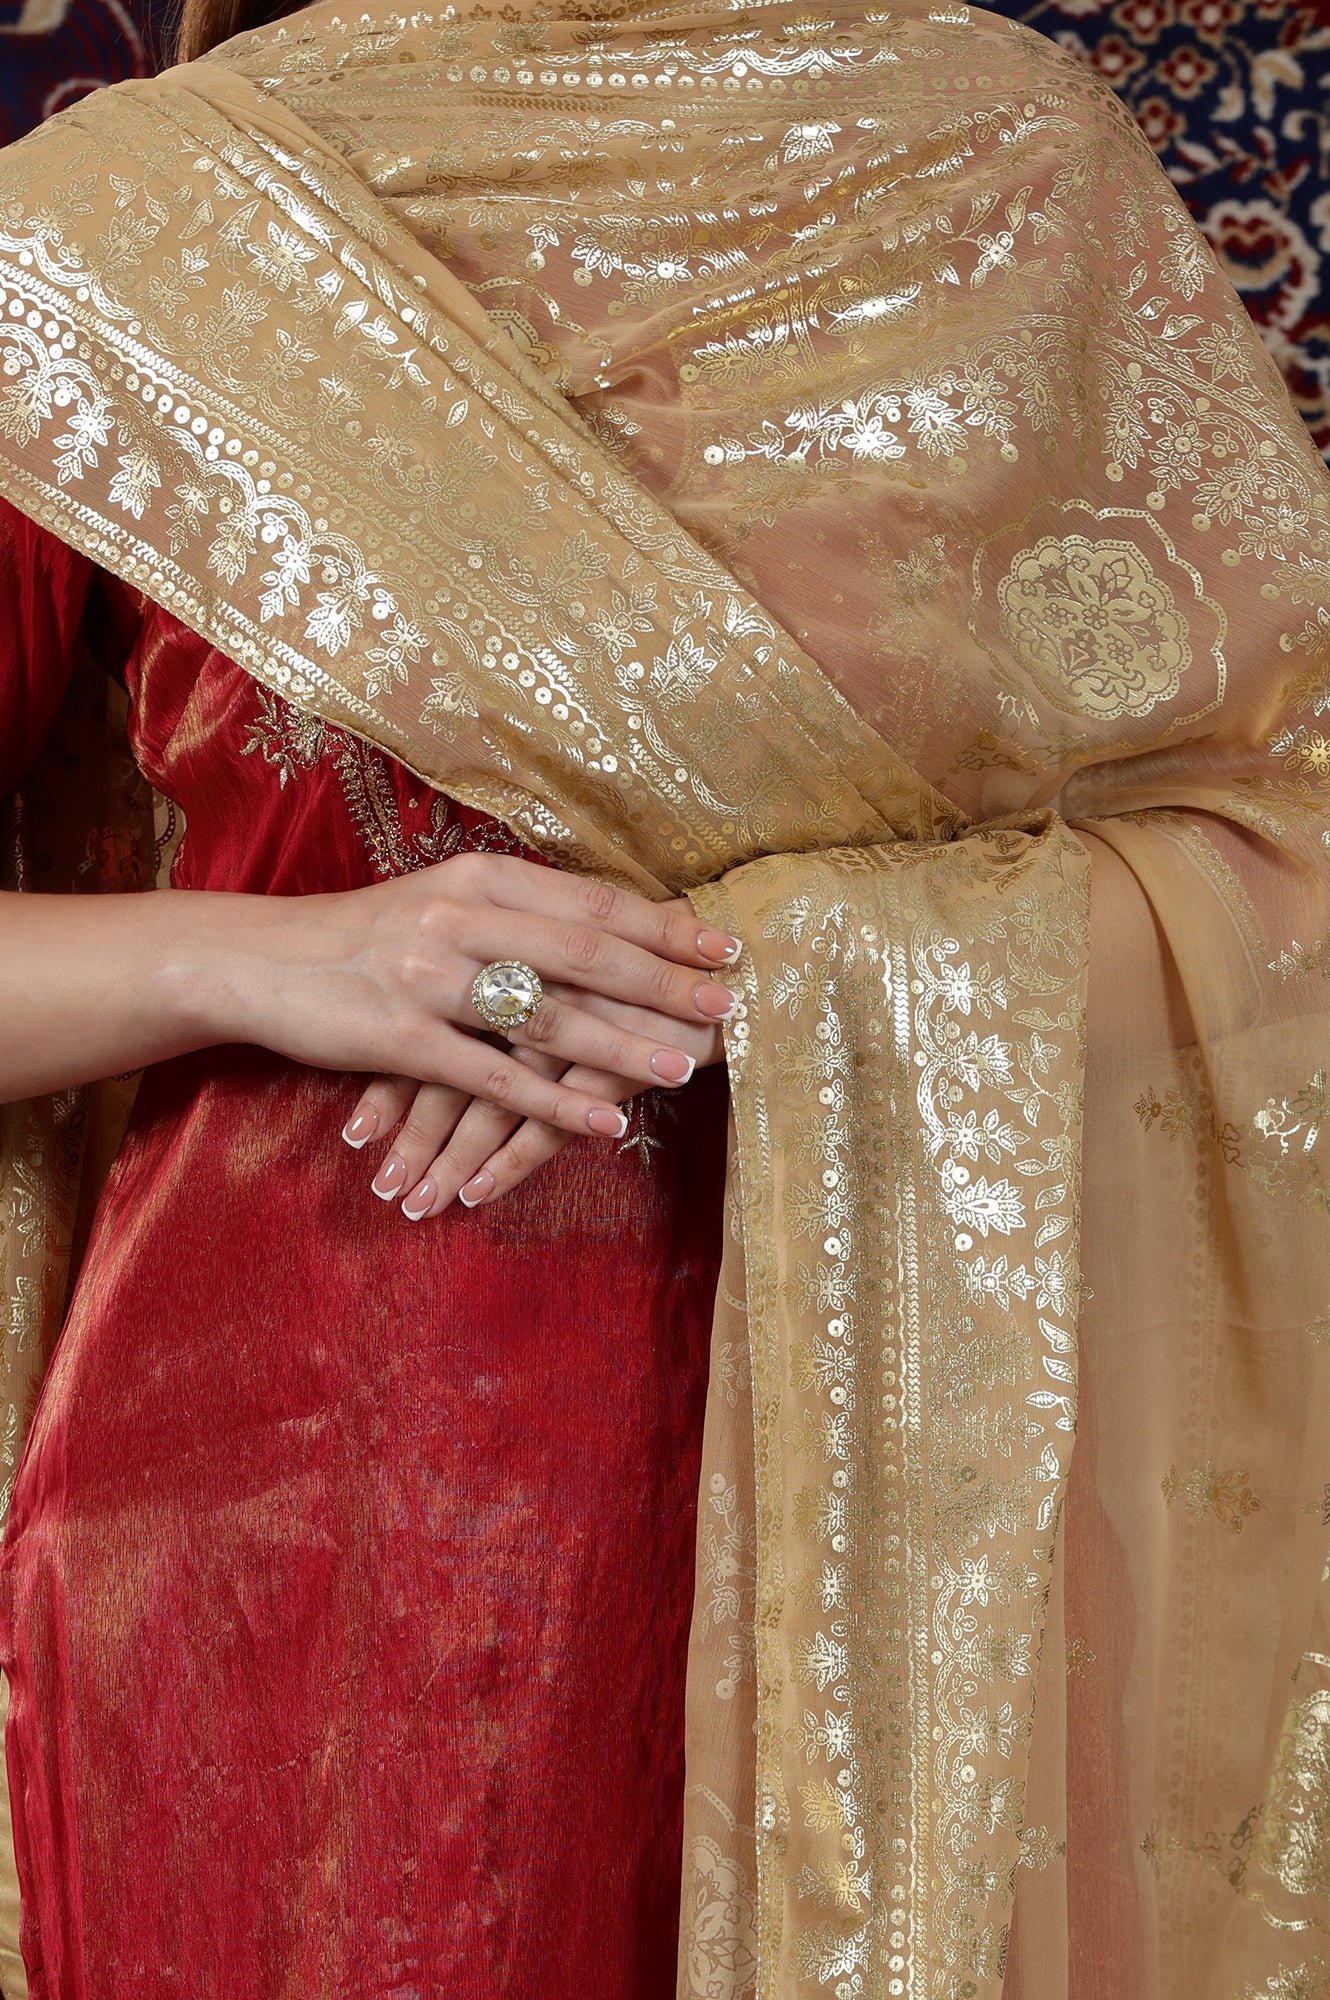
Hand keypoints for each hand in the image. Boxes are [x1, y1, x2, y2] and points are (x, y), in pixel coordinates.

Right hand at [201, 853, 741, 1141]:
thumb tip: (612, 929)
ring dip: (623, 1044)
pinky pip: (495, 1078)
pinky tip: (606, 1123)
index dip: (663, 927)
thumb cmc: (368, 936)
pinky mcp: (400, 1039)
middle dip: (663, 982)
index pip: (592, 902)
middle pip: (583, 952)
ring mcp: (428, 979)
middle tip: (727, 1006)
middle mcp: (459, 919)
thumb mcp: (444, 902)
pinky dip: (556, 1105)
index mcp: (481, 878)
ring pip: (546, 1016)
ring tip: (684, 1069)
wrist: (260, 961)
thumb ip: (520, 913)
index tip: (724, 946)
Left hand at [342, 987, 726, 1218]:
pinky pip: (547, 1123)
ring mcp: (568, 1024)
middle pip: (450, 1063)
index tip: (355, 1129)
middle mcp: (530, 980)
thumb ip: (520, 986)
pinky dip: (506, 1163)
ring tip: (411, 1206)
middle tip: (381, 1186)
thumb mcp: (575, 965)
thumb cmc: (648, 967)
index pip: (433, 1016)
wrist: (742, 969)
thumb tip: (452, 1024)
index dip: (390, 1074)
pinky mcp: (610, 1066)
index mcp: (512, 943)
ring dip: (445, 1158)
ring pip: (488, 1101)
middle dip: (411, 1132)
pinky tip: (474, 1197)